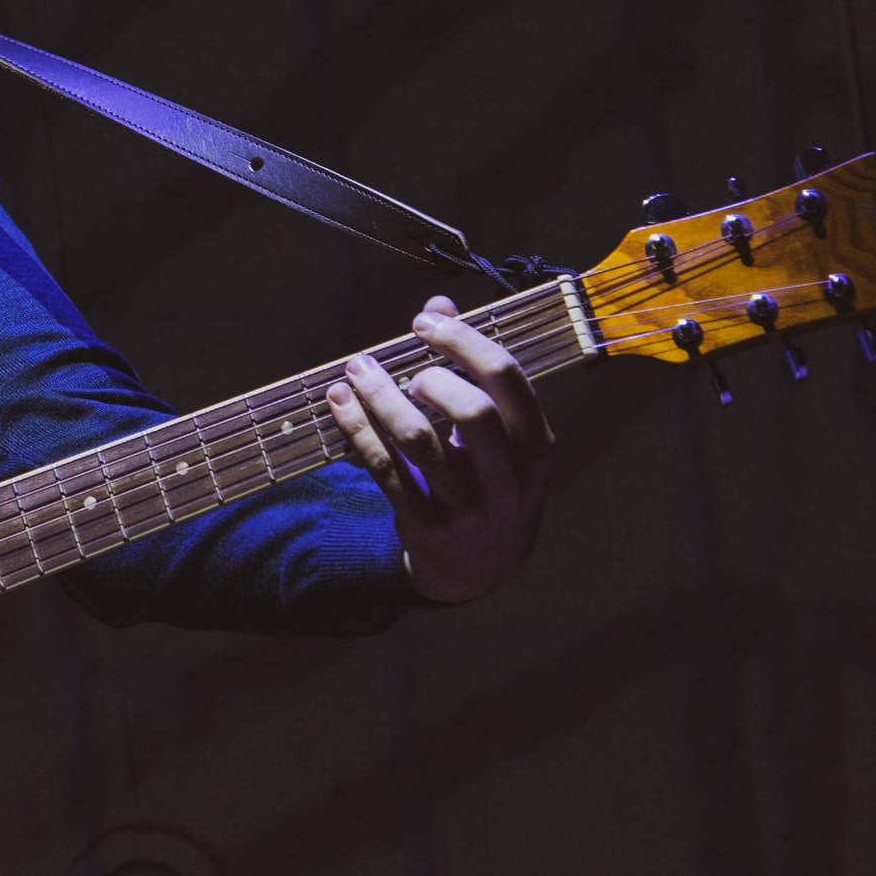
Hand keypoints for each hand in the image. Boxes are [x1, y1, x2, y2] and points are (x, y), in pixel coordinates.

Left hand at [323, 295, 554, 604]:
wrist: (481, 572)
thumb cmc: (490, 484)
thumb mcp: (499, 438)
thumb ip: (473, 370)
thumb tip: (439, 303)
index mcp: (535, 448)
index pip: (510, 380)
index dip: (465, 342)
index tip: (427, 323)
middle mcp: (508, 480)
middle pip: (474, 412)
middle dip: (432, 376)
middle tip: (406, 368)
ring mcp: (468, 510)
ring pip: (419, 443)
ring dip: (381, 398)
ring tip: (356, 373)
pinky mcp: (425, 529)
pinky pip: (385, 471)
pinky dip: (358, 430)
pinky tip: (340, 404)